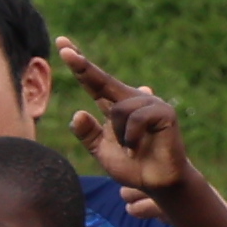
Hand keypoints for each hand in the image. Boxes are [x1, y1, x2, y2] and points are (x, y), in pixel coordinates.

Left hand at [52, 38, 186, 197]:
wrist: (156, 182)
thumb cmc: (131, 165)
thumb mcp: (100, 150)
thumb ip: (87, 133)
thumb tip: (78, 112)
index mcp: (114, 105)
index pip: (93, 82)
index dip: (79, 64)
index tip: (62, 44)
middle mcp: (132, 99)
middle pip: (102, 80)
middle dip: (82, 66)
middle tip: (63, 49)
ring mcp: (150, 102)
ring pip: (117, 109)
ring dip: (120, 136)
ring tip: (131, 148)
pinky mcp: (164, 111)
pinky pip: (135, 118)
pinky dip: (131, 138)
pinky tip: (139, 148)